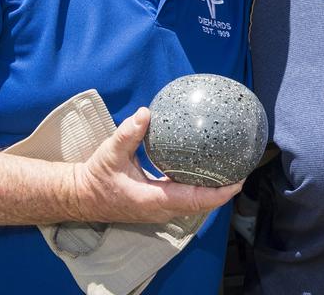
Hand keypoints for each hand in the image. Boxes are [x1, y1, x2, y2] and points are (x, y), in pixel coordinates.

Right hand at [70, 108, 240, 223]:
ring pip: (196, 204)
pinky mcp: (158, 206)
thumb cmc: (96, 177)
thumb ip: (128, 134)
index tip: (238, 181)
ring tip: (232, 170)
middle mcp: (161, 209)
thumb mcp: (110, 153)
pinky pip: (186, 199)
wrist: (81, 197)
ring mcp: (160, 210)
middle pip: (202, 204)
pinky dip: (201, 189)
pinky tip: (208, 170)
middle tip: (243, 169)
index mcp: (154, 200)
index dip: (220, 193)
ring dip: (214, 191)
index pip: (196, 200)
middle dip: (224, 190)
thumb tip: (147, 113)